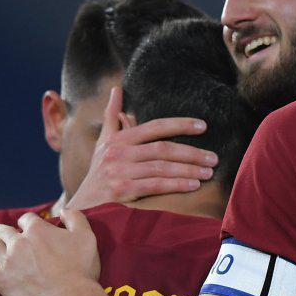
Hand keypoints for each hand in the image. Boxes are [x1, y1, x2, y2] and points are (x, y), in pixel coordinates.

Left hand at [0, 209, 101, 295]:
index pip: (27, 219)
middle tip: (1, 231)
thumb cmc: (82, 269)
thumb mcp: (87, 237)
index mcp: (38, 230)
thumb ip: (75, 218)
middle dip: (3, 229)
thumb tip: (64, 210)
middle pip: (5, 230)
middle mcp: (18, 242)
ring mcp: (7, 261)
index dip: (28, 222)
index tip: (29, 227)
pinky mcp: (0, 280)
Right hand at [66, 87, 216, 210]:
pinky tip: (193, 185)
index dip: (180, 125)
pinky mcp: (121, 192)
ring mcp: (119, 172)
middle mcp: (118, 153)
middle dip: (191, 153)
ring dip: (188, 170)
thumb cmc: (98, 173)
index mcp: (118, 139)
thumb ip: (112, 117)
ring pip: (161, 168)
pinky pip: (154, 186)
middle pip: (162, 148)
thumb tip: (117, 89)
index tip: (203, 126)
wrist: (81, 206)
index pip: (154, 127)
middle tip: (213, 158)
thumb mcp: (103, 143)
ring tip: (208, 172)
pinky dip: (176, 184)